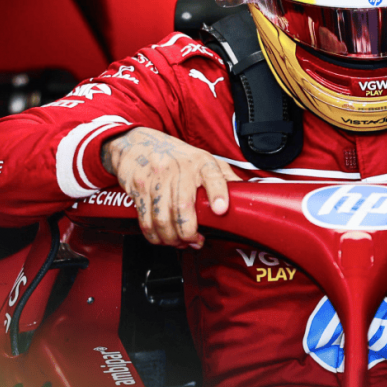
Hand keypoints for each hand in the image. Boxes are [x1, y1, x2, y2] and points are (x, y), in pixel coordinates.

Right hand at [100, 127, 242, 248]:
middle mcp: (178, 170)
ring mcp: (156, 180)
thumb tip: (249, 194)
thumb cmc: (176, 156)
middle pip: (182, 208)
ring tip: (180, 243)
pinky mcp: (139, 190)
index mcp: (200, 162)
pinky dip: (154, 236)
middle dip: (189, 233)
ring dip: (171, 238)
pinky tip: (162, 238)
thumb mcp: (204, 159)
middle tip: (195, 241)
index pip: (212, 175)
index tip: (221, 209)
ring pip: (162, 218)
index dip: (218, 193)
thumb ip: (225, 177)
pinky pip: (145, 220)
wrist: (137, 143)